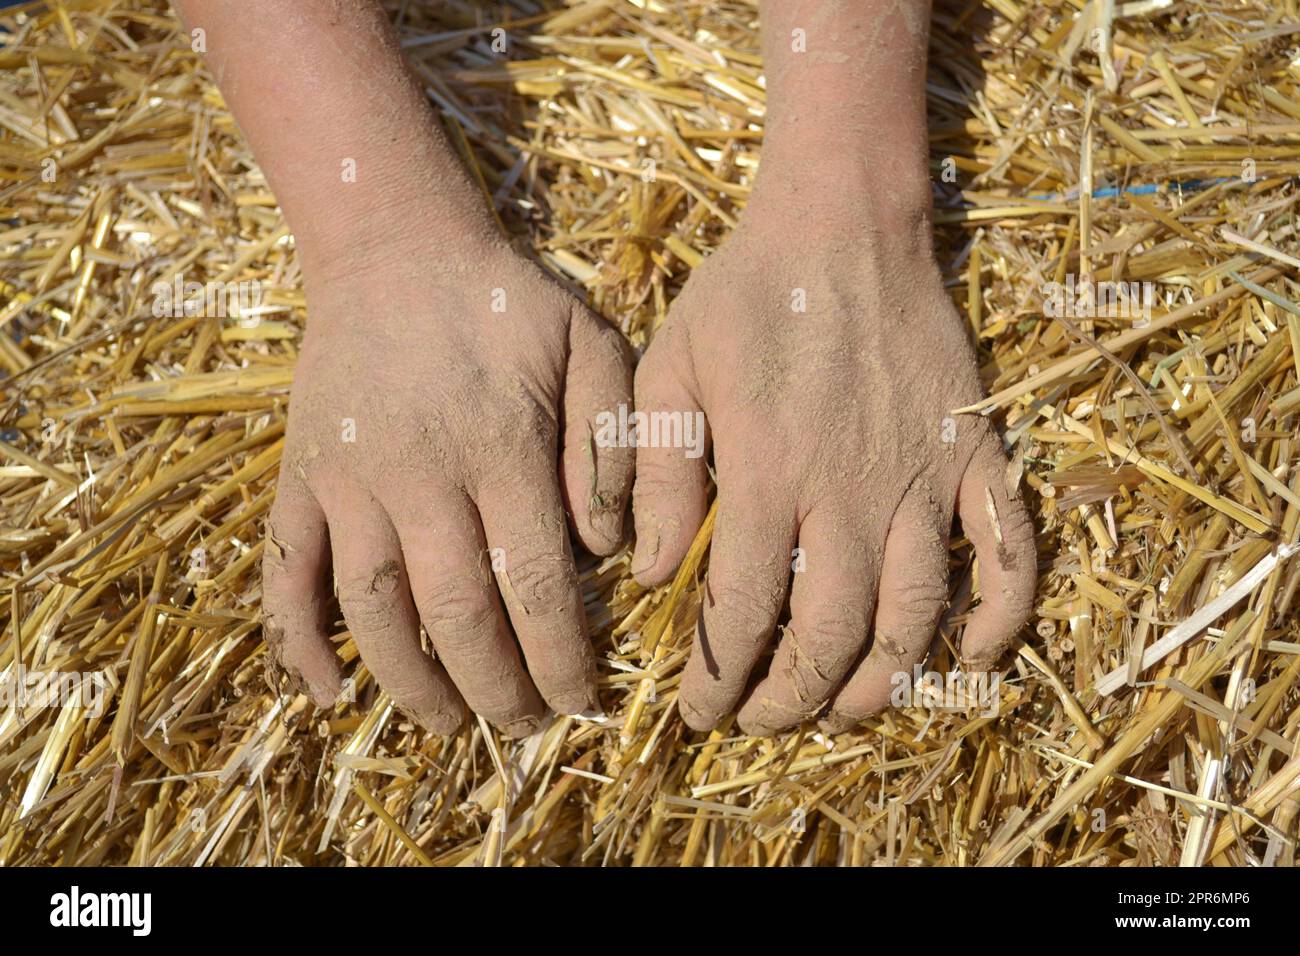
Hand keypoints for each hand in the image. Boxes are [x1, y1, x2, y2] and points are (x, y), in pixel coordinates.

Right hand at [263, 237, 632, 736]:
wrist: (395, 248)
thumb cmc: (507, 302)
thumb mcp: (590, 346)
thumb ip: (614, 444)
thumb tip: (607, 550)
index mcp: (501, 449)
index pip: (535, 584)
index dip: (561, 656)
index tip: (581, 701)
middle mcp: (420, 476)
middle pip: (456, 615)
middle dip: (497, 687)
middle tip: (525, 726)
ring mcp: (349, 480)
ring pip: (373, 608)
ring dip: (410, 683)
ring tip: (447, 728)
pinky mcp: (302, 477)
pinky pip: (287, 569)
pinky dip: (297, 637)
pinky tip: (327, 692)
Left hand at [631, 205, 1035, 734]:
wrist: (841, 222)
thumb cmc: (746, 295)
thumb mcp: (669, 368)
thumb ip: (657, 472)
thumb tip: (651, 573)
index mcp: (768, 473)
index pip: (743, 611)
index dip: (719, 677)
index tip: (700, 713)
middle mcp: (851, 491)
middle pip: (831, 633)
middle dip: (792, 697)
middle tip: (763, 719)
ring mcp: (923, 476)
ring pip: (916, 614)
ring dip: (882, 681)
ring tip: (844, 711)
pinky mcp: (974, 453)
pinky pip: (1009, 549)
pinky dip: (1002, 613)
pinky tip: (977, 657)